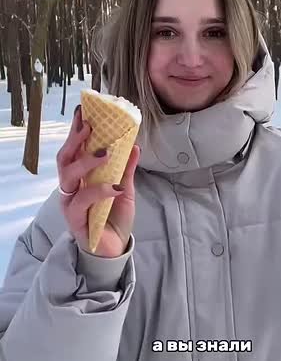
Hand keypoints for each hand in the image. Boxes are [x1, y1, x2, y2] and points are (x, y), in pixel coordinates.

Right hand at [57, 104, 140, 257]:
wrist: (114, 249)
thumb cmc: (114, 217)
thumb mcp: (125, 189)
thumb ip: (127, 169)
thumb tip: (135, 144)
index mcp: (80, 177)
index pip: (74, 149)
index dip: (76, 131)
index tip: (83, 111)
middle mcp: (71, 187)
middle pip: (65, 158)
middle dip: (75, 139)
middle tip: (89, 124)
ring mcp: (70, 202)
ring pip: (69, 175)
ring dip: (87, 161)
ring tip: (105, 152)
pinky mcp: (75, 218)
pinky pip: (83, 199)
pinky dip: (100, 191)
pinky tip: (115, 187)